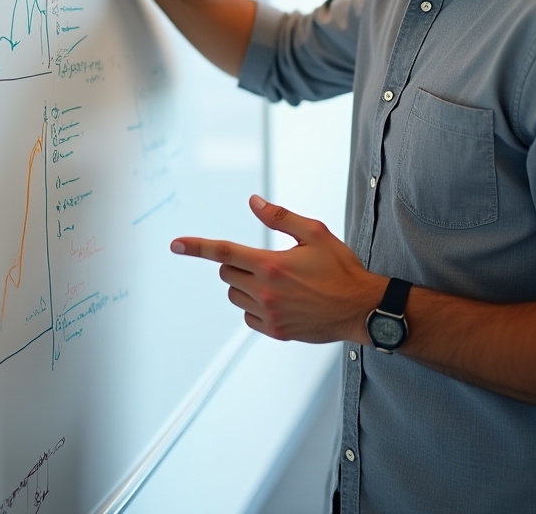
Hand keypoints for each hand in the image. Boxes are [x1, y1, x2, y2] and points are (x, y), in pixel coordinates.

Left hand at [171, 195, 385, 343]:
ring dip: (244, 285)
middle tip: (264, 261)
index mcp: (271, 265)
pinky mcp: (276, 332)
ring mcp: (269, 315)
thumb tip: (253, 202)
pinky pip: (248, 317)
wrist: (360, 308)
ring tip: (277, 281)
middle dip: (237, 264)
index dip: (196, 246)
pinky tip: (279, 300)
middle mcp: (265, 292)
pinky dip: (255, 307)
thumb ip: (280, 217)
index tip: (175, 244)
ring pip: (235, 296)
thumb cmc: (340, 267)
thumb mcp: (314, 233)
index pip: (224, 252)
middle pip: (227, 274)